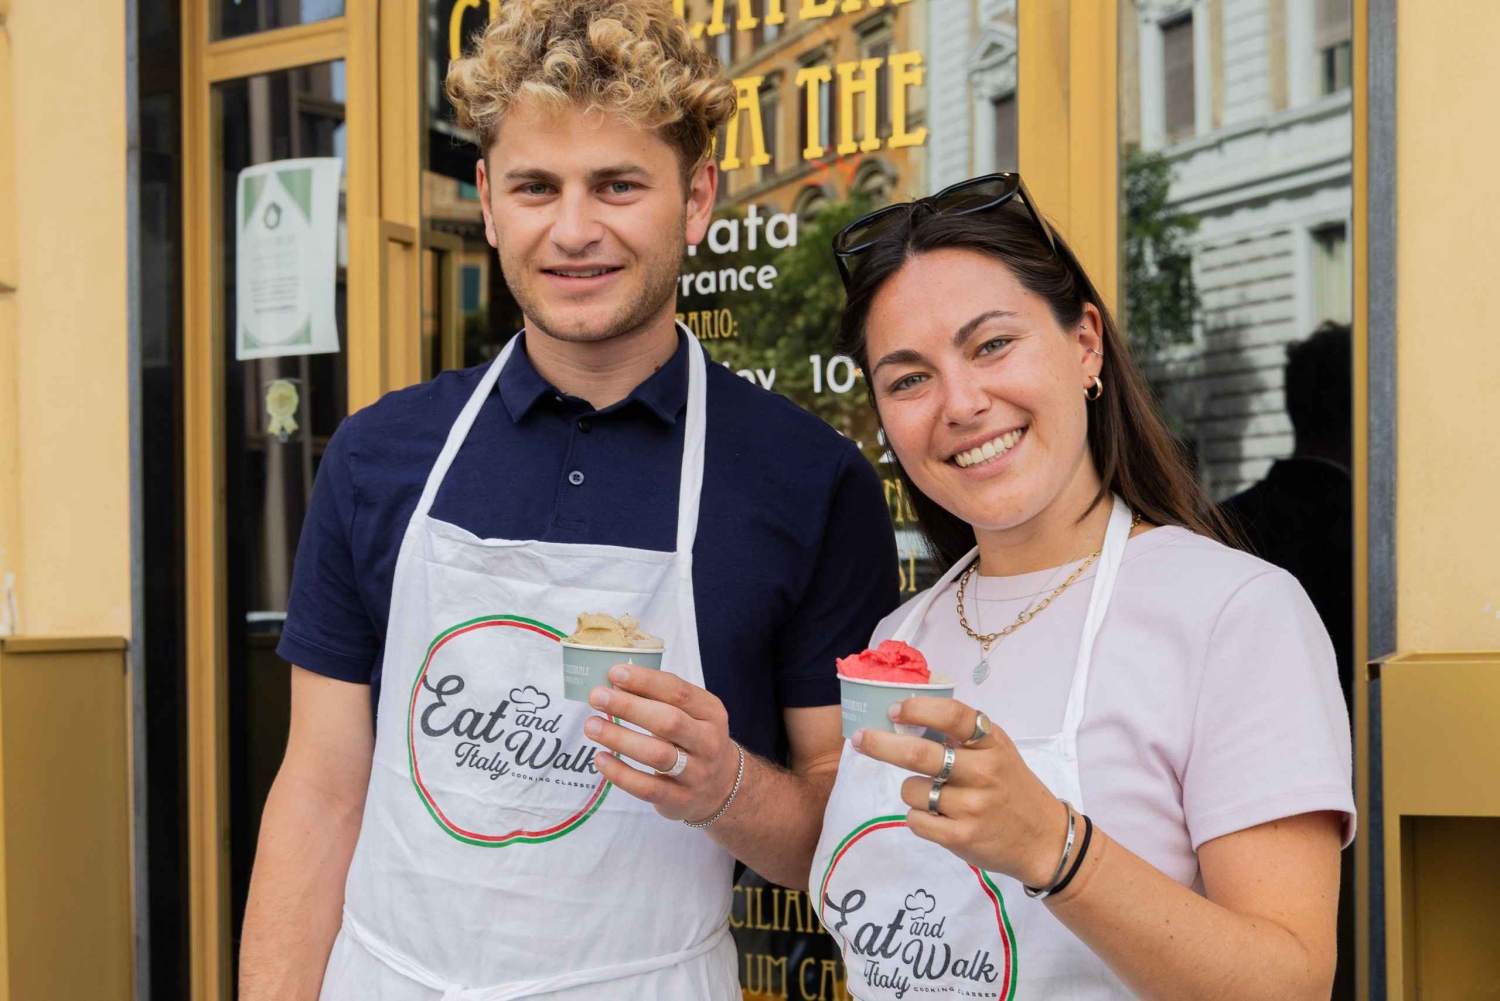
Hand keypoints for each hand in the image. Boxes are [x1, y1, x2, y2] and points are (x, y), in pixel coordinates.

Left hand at [583, 665, 738, 823]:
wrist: (721, 787)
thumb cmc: (695, 739)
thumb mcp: (691, 714)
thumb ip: (660, 698)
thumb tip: (614, 682)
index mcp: (711, 713)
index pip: (679, 692)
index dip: (646, 681)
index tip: (614, 673)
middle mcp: (708, 742)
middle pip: (669, 722)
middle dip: (629, 707)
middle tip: (597, 697)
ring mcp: (696, 774)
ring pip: (657, 755)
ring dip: (620, 738)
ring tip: (592, 726)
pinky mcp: (679, 800)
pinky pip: (646, 787)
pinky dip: (620, 773)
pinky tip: (600, 758)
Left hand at [850, 696, 1069, 887]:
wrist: (1044, 839)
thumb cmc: (1011, 787)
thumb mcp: (998, 750)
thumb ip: (962, 736)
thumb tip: (905, 717)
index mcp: (992, 743)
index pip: (953, 716)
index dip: (917, 709)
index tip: (893, 710)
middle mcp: (984, 771)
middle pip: (919, 754)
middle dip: (881, 744)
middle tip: (860, 738)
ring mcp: (973, 806)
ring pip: (913, 790)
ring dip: (911, 791)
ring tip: (933, 796)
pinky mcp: (963, 837)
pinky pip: (916, 820)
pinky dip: (918, 817)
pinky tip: (938, 817)